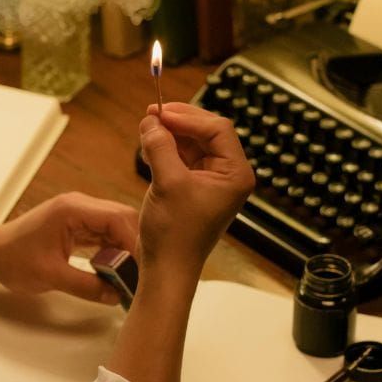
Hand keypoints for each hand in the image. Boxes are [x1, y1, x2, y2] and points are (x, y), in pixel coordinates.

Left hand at [0, 192, 138, 303]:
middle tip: (142, 272)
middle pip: (122, 219)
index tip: (142, 268)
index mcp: (72, 209)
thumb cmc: (13, 259)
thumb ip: (86, 286)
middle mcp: (79, 205)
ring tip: (133, 274)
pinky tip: (119, 270)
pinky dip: (114, 251)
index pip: (117, 219)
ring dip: (126, 249)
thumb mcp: (51, 276)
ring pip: (116, 227)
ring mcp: (79, 214)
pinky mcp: (78, 225)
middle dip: (135, 245)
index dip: (134, 243)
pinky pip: (105, 235)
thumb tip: (116, 295)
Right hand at [136, 102, 253, 276]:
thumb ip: (160, 146)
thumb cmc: (175, 233)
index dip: (188, 116)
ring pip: (192, 144)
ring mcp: (211, 182)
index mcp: (235, 174)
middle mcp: (228, 175)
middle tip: (151, 115)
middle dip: (178, 123)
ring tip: (146, 131)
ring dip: (169, 136)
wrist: (167, 269)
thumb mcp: (167, 183)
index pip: (217, 129)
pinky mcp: (194, 189)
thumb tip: (151, 121)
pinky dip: (166, 151)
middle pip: (206, 133)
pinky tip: (148, 149)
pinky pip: (182, 159)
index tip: (160, 112)